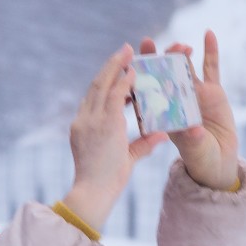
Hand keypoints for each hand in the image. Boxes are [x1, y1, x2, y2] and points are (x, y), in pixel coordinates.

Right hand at [62, 44, 168, 232]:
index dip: (106, 82)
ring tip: (128, 51)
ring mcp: (91, 120)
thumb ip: (143, 145)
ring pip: (102, 84)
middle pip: (96, 85)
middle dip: (110, 66)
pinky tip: (134, 72)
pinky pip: (114, 95)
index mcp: (84, 127)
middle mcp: (84, 119)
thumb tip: (161, 135)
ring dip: (115, 66)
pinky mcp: (104, 124)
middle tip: (123, 51)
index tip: (119, 72)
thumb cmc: (105, 182)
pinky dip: (123, 82)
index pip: (95, 97)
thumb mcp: (126, 159)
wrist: (93, 193)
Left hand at [139, 30, 239, 190]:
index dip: (136, 76)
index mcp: (161, 113)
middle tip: (146, 42)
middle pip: (161, 74)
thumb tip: (190, 130)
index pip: (144, 91)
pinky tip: (208, 34)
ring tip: (180, 45)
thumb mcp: (192, 151)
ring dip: (179, 53)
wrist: (218, 162)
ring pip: (184, 67)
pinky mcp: (214, 91)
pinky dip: (211, 51)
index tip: (128, 63)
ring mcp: (194, 93)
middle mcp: (175, 100)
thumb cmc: (199, 158)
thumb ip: (183, 141)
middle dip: (154, 58)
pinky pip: (212, 67)